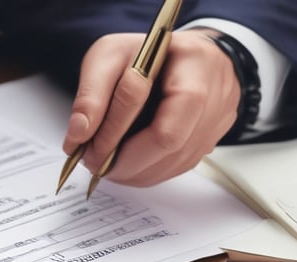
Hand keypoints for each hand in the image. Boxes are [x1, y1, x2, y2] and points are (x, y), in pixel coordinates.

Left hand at [63, 30, 240, 186]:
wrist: (177, 57)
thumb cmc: (146, 55)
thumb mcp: (108, 57)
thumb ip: (91, 93)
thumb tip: (79, 134)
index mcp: (194, 63)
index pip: (158, 109)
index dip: (117, 133)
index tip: (87, 147)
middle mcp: (216, 92)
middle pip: (171, 142)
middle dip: (126, 161)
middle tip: (95, 163)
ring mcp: (218, 119)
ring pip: (174, 162)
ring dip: (133, 172)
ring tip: (106, 165)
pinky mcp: (210, 140)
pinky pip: (177, 168)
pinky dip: (146, 173)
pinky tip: (127, 165)